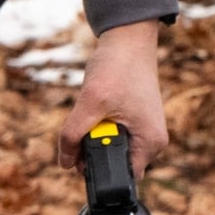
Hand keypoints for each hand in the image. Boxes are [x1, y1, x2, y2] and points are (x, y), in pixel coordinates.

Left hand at [57, 20, 167, 178]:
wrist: (128, 38)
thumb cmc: (118, 67)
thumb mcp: (91, 102)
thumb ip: (74, 134)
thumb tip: (63, 162)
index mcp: (150, 143)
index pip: (121, 176)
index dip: (96, 170)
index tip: (77, 156)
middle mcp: (151, 140)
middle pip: (114, 161)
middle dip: (92, 148)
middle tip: (82, 127)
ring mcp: (144, 128)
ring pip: (109, 145)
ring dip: (93, 132)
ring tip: (93, 109)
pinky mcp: (135, 118)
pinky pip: (112, 131)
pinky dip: (99, 122)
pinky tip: (98, 104)